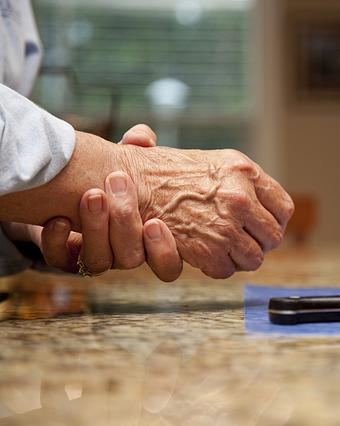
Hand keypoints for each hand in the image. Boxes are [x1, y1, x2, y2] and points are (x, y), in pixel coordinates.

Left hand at [2, 125, 182, 281]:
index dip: (164, 251)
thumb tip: (143, 139)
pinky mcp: (64, 257)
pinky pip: (62, 261)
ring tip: (91, 195)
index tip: (155, 222)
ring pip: (99, 261)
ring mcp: (95, 257)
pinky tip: (59, 219)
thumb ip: (139, 145)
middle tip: (117, 182)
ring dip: (96, 228)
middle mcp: (124, 253)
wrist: (67, 185)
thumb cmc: (109, 174)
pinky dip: (59, 241)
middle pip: (132, 259)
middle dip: (125, 222)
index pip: (168, 266)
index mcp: (148, 239)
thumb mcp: (127, 157)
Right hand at [123, 146, 293, 277]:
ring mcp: (225, 226)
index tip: (263, 225)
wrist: (131, 182)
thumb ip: (246, 181)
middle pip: (273, 237)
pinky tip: (206, 254)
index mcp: (245, 172)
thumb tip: (266, 203)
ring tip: (225, 248)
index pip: (284, 209)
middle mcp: (240, 198)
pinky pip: (227, 270)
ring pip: (254, 258)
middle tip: (244, 240)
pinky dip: (218, 267)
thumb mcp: (217, 162)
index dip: (274, 221)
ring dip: (240, 258)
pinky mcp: (208, 250)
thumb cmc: (170, 171)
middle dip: (259, 243)